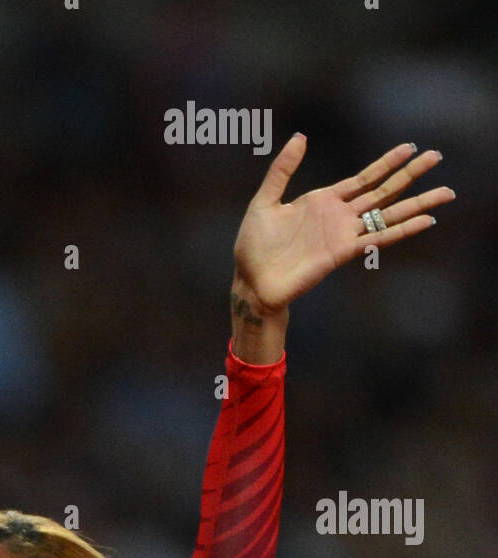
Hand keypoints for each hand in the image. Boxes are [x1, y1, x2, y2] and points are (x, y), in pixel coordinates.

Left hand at [232, 136, 453, 315]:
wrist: (251, 281)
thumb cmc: (254, 246)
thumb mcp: (265, 200)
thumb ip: (282, 170)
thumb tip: (300, 137)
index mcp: (322, 201)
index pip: (362, 178)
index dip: (386, 163)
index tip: (409, 147)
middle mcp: (339, 216)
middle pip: (382, 192)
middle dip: (409, 175)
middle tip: (436, 157)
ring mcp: (343, 235)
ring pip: (388, 214)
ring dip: (416, 203)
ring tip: (445, 192)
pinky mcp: (342, 253)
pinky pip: (378, 239)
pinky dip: (402, 230)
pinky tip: (425, 221)